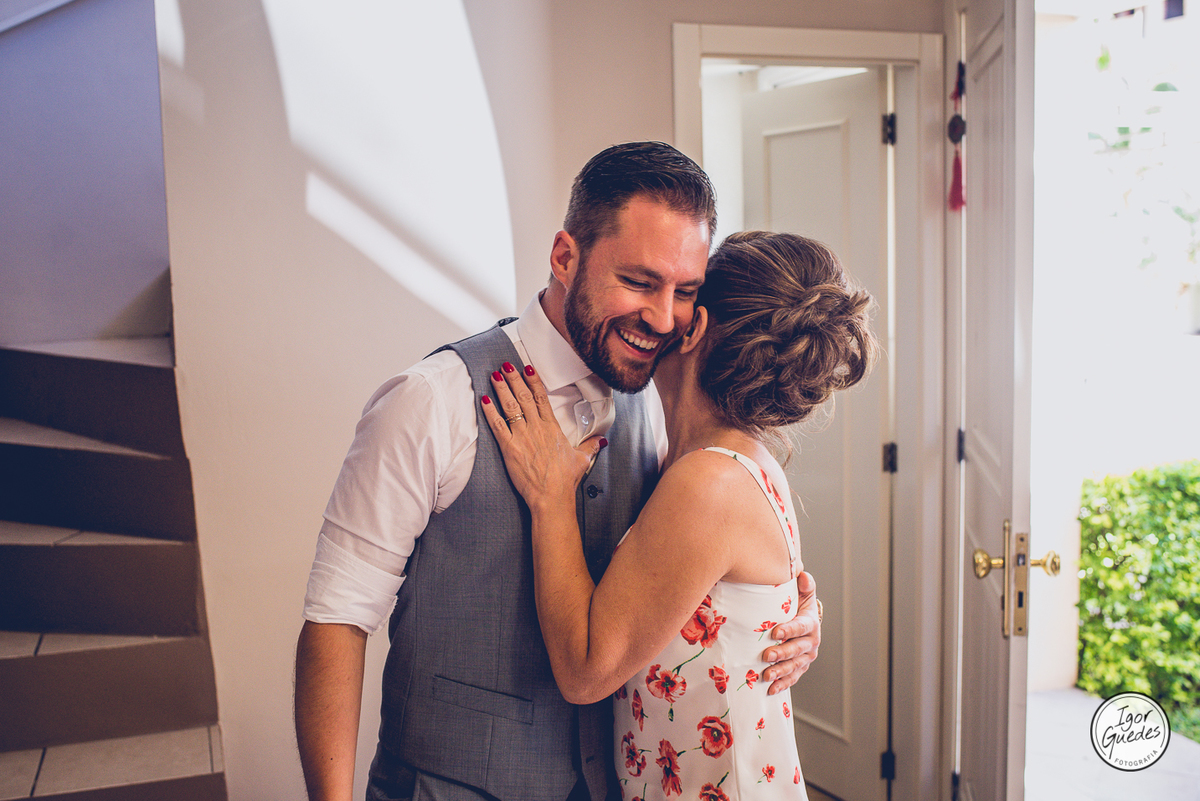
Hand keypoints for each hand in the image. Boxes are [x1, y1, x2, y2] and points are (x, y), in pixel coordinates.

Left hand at [481, 362, 605, 511]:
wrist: (551, 496)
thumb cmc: (565, 480)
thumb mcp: (582, 459)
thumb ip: (590, 446)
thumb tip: (601, 440)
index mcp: (552, 428)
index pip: (541, 398)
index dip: (534, 381)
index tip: (527, 369)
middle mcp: (536, 428)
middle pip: (523, 397)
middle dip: (514, 379)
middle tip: (506, 365)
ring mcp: (522, 437)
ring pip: (510, 407)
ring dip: (501, 389)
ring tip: (495, 375)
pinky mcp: (510, 449)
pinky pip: (498, 426)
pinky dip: (490, 412)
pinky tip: (484, 400)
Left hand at [761, 571, 820, 694]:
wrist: (803, 620)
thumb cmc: (798, 603)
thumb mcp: (803, 592)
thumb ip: (804, 583)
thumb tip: (802, 574)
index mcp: (811, 622)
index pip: (801, 627)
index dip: (790, 630)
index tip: (775, 632)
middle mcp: (811, 642)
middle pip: (797, 650)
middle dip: (782, 654)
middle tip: (766, 656)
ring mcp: (806, 657)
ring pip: (794, 666)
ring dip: (780, 672)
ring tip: (766, 676)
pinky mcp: (800, 667)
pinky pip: (792, 678)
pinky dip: (782, 684)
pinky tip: (770, 689)